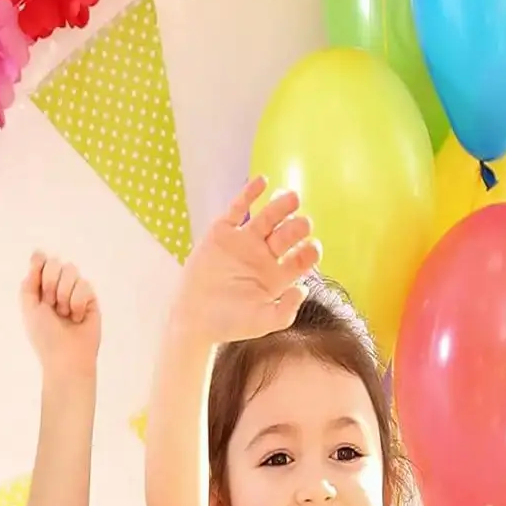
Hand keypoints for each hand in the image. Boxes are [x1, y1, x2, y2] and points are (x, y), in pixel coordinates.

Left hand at [20, 255, 100, 377]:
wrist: (66, 356)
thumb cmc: (44, 336)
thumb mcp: (29, 308)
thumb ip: (30, 282)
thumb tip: (37, 255)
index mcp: (40, 290)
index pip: (41, 262)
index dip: (40, 266)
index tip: (39, 281)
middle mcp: (58, 288)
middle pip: (56, 263)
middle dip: (50, 283)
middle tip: (50, 304)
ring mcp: (75, 292)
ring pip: (71, 270)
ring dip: (64, 294)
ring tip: (64, 313)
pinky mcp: (91, 299)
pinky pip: (85, 284)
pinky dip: (77, 302)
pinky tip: (77, 317)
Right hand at [173, 178, 320, 345]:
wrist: (192, 319)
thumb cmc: (227, 324)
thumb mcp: (260, 323)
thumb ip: (285, 311)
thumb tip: (302, 289)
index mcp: (277, 276)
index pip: (301, 257)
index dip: (310, 250)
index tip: (313, 247)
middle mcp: (264, 256)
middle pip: (288, 234)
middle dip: (297, 227)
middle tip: (302, 224)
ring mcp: (243, 242)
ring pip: (268, 217)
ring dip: (282, 206)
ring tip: (292, 198)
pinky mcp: (222, 233)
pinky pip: (238, 209)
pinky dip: (249, 194)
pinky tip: (262, 182)